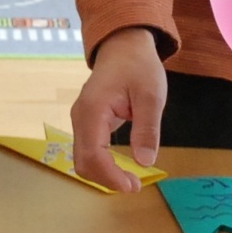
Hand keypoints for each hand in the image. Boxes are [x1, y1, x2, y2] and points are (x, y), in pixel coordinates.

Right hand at [71, 27, 165, 191]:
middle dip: (106, 179)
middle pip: (82, 162)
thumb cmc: (138, 66)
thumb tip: (145, 162)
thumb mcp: (151, 95)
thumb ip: (147, 128)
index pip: (93, 155)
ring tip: (130, 179)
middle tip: (135, 185)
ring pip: (82, 159)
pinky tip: (120, 167)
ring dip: (103, 174)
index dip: (110, 176)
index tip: (133, 186)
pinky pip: (88, 150)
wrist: (124, 45)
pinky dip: (101, 164)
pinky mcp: (86, 122)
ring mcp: (80, 120)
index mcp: (93, 110)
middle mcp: (80, 117)